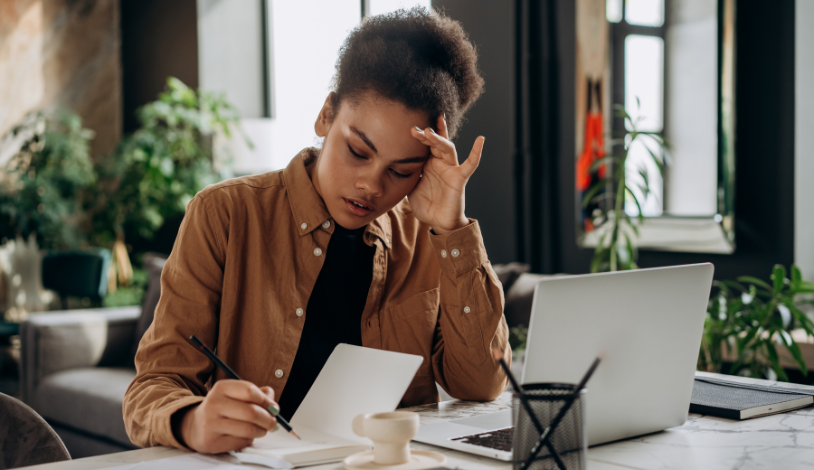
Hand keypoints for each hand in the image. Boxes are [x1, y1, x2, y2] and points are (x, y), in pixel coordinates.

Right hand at [177, 380, 277, 453]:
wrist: (195, 426)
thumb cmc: (221, 409)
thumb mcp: (235, 394)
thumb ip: (257, 394)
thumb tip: (272, 403)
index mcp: (221, 388)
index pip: (250, 391)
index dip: (266, 401)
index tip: (274, 408)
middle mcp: (214, 404)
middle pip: (251, 412)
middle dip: (268, 419)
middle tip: (273, 422)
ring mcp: (211, 423)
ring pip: (248, 429)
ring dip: (261, 431)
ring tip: (262, 430)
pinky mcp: (212, 441)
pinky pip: (241, 442)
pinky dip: (249, 440)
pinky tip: (246, 436)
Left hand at [408, 115, 483, 233]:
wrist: (438, 222)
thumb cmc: (426, 205)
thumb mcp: (410, 188)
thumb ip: (406, 175)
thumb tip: (394, 163)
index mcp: (428, 164)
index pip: (425, 146)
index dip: (419, 137)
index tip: (409, 129)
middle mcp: (440, 163)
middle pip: (435, 143)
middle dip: (426, 135)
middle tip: (414, 129)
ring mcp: (451, 169)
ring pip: (448, 149)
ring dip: (439, 139)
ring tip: (428, 132)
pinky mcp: (460, 178)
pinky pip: (470, 164)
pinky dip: (476, 152)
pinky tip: (480, 139)